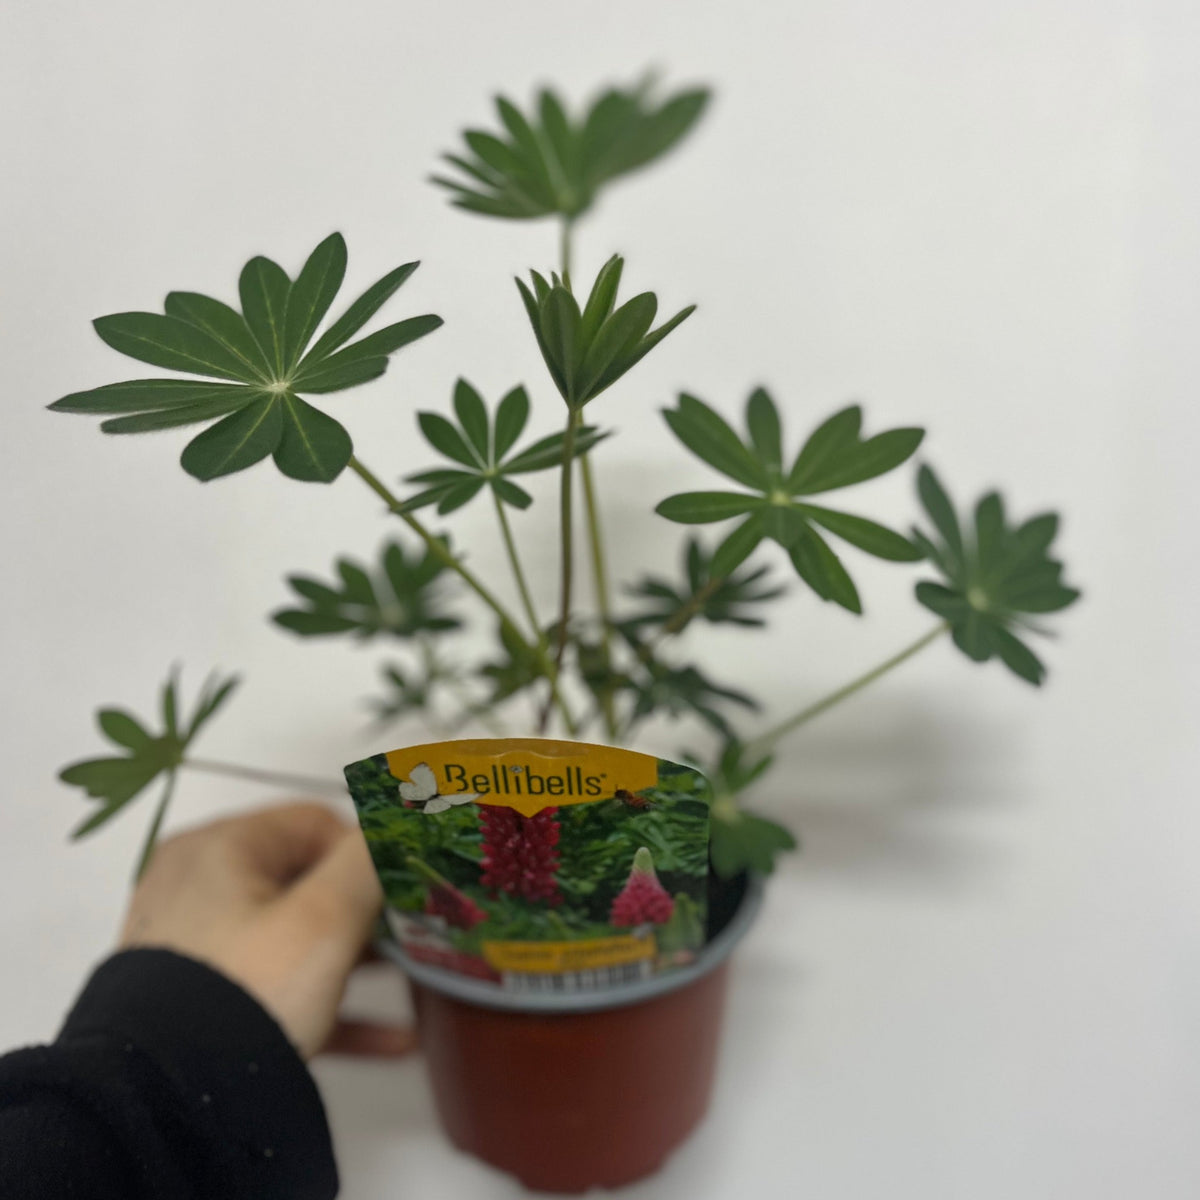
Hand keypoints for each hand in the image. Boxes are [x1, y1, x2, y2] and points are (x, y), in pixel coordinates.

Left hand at [120, 802, 413, 1059]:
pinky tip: (392, 1037)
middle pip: (304, 880)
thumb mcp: (323, 919)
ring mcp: (195, 946)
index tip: (406, 892)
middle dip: (367, 909)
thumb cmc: (251, 989)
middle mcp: (198, 885)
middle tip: (416, 933)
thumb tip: (397, 823)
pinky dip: (329, 1002)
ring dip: (357, 959)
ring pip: (294, 938)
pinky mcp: (198, 1002)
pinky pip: (276, 987)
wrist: (170, 1105)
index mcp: (219, 848)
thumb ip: (368, 861)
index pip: (314, 824)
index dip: (368, 854)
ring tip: (412, 980)